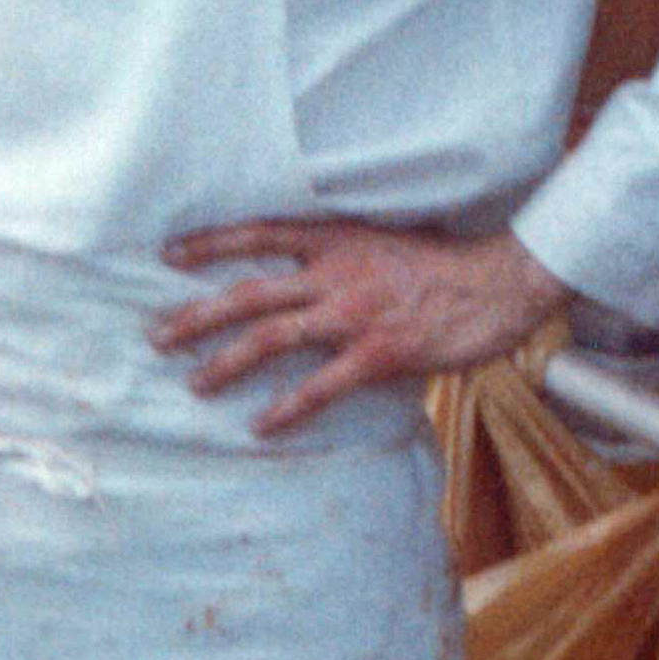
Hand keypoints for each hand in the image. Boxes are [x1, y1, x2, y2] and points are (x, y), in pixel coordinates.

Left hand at [150, 218, 567, 438]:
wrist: (501, 282)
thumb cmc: (443, 264)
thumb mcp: (382, 241)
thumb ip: (338, 256)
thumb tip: (298, 275)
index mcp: (335, 239)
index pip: (258, 234)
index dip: (209, 244)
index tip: (167, 256)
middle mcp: (336, 273)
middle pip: (249, 293)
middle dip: (197, 316)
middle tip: (156, 336)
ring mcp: (356, 313)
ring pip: (273, 337)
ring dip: (227, 362)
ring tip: (193, 383)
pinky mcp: (380, 353)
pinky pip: (321, 385)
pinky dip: (287, 407)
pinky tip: (260, 425)